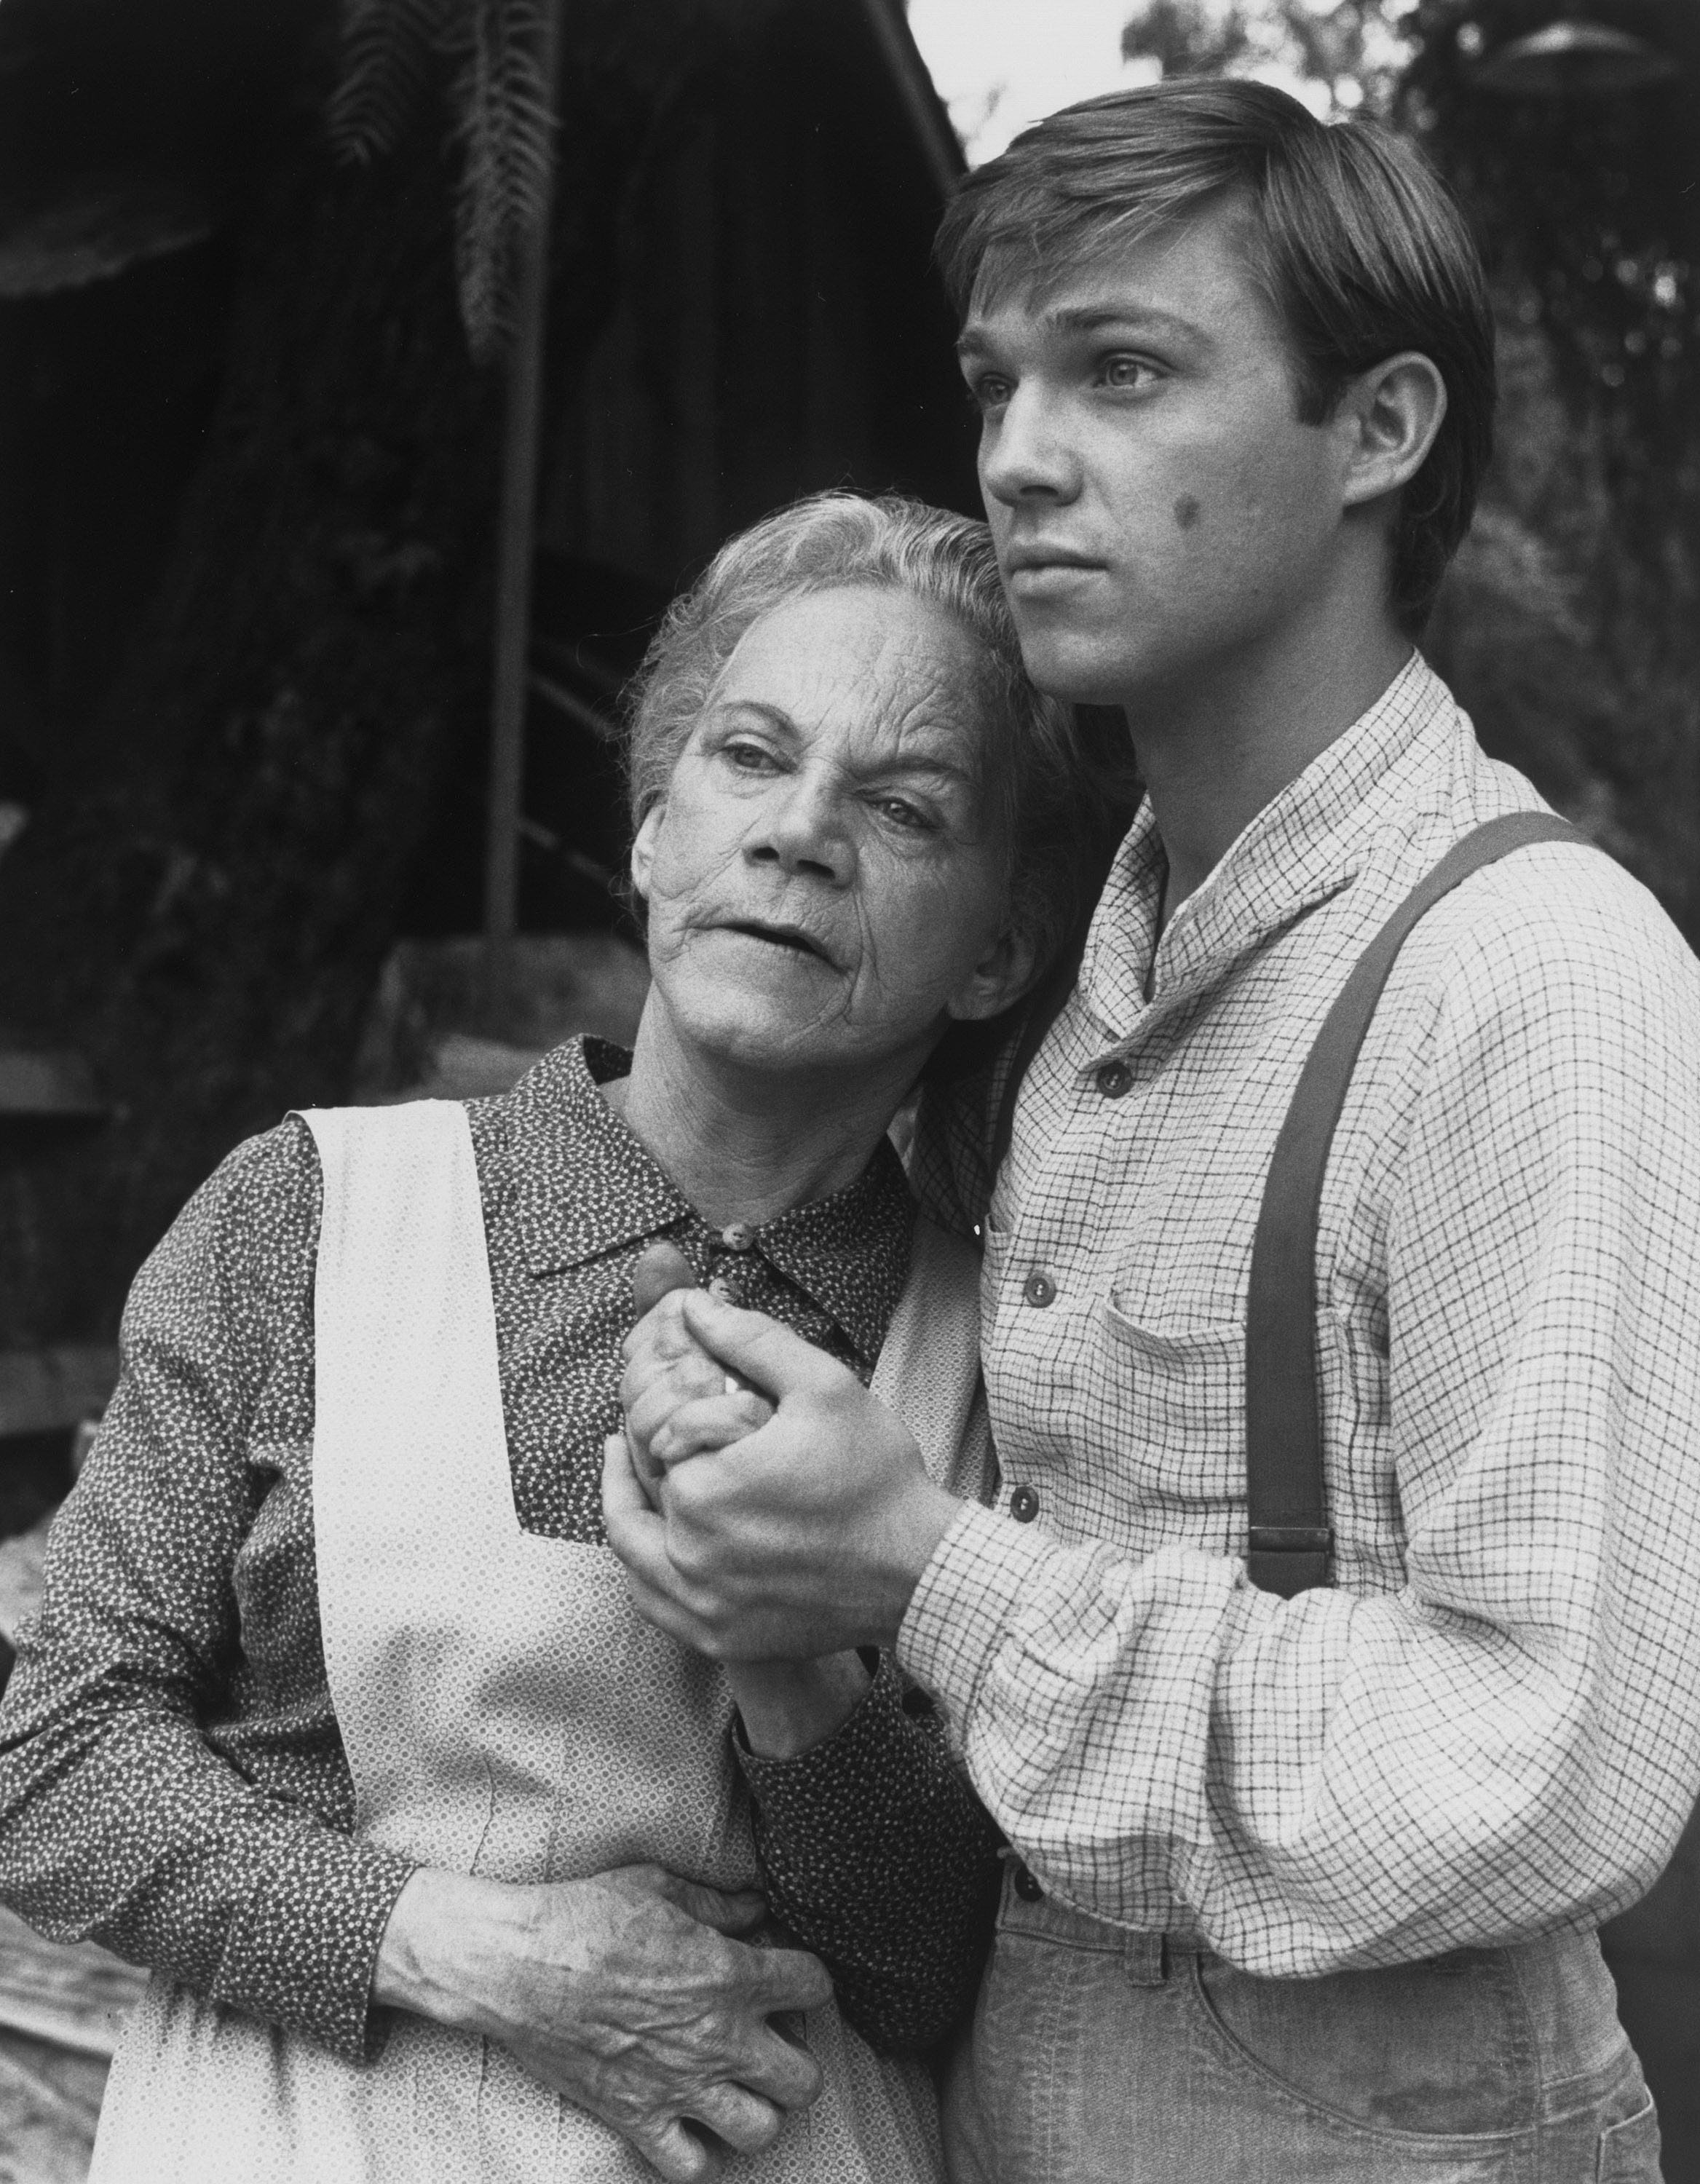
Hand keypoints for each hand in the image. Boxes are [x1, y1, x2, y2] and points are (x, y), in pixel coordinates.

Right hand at [374, 1861, 830, 2181]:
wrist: (517, 1964)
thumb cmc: (586, 1915)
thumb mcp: (659, 1886)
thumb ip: (719, 1902)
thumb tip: (757, 1907)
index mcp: (728, 1975)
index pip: (815, 1985)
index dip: (808, 1977)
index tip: (787, 1974)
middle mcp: (718, 2039)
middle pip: (805, 2079)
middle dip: (798, 2059)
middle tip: (770, 2039)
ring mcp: (680, 2087)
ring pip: (761, 2131)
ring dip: (758, 2109)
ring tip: (736, 2085)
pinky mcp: (638, 2119)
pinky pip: (692, 2166)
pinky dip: (698, 2151)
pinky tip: (689, 2121)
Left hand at [603, 1291, 961, 1659]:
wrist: (917, 1571)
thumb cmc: (876, 1477)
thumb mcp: (823, 1387)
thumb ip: (752, 1341)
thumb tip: (694, 1306)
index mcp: (704, 1489)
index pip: (657, 1438)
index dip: (673, 1415)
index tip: (680, 1398)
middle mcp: (690, 1554)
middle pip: (642, 1491)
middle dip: (647, 1455)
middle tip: (646, 1429)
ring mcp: (702, 1605)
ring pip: (634, 1550)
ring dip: (626, 1507)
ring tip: (628, 1470)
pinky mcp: (719, 1638)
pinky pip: (655, 1603)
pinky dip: (644, 1570)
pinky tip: (654, 1541)